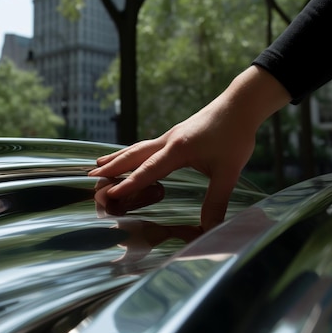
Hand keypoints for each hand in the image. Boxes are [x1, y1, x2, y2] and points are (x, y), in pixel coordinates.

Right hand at [89, 66, 289, 229]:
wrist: (241, 104)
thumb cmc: (235, 135)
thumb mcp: (229, 171)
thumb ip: (216, 200)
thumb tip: (209, 228)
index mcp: (178, 149)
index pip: (148, 170)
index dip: (129, 184)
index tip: (111, 194)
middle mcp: (168, 141)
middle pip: (134, 155)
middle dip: (112, 166)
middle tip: (90, 175)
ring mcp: (170, 136)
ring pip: (137, 148)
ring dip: (118, 157)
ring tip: (99, 163)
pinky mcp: (175, 135)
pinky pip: (146, 146)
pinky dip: (131, 153)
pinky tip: (130, 157)